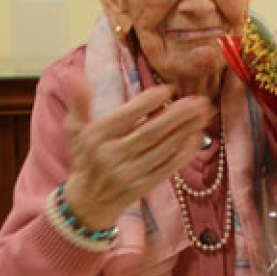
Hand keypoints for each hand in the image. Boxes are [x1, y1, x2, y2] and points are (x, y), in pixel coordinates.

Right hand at [62, 73, 212, 231]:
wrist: (86, 202)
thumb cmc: (84, 158)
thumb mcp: (75, 129)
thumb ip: (78, 101)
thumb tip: (72, 73)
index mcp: (97, 137)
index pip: (127, 117)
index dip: (148, 102)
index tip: (169, 89)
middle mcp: (112, 156)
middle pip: (150, 133)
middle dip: (177, 116)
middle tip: (199, 100)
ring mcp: (129, 173)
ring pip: (162, 149)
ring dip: (186, 131)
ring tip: (204, 114)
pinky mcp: (142, 187)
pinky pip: (167, 168)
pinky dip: (183, 154)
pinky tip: (197, 138)